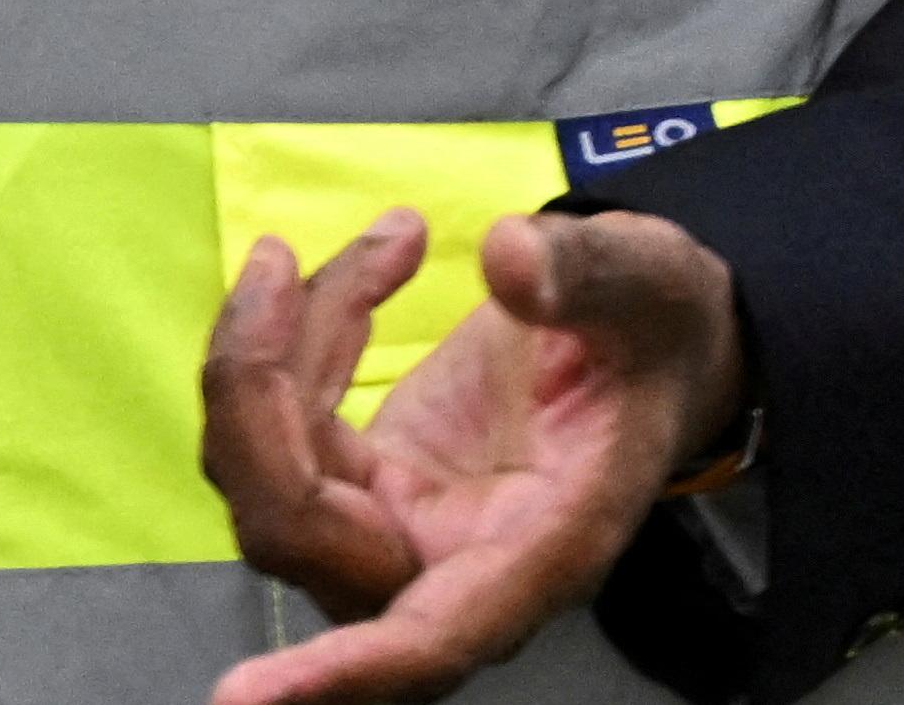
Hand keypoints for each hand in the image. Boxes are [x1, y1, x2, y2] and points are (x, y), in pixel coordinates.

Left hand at [192, 208, 746, 704]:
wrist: (649, 342)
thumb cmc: (659, 332)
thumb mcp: (652, 283)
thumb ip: (587, 275)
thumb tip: (509, 256)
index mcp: (540, 548)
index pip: (429, 637)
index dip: (343, 669)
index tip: (244, 697)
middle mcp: (452, 559)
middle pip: (300, 530)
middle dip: (255, 391)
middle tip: (281, 260)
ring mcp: (395, 523)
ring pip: (268, 470)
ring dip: (273, 344)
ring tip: (383, 244)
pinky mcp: (361, 477)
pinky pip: (277, 422)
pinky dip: (294, 332)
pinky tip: (377, 261)